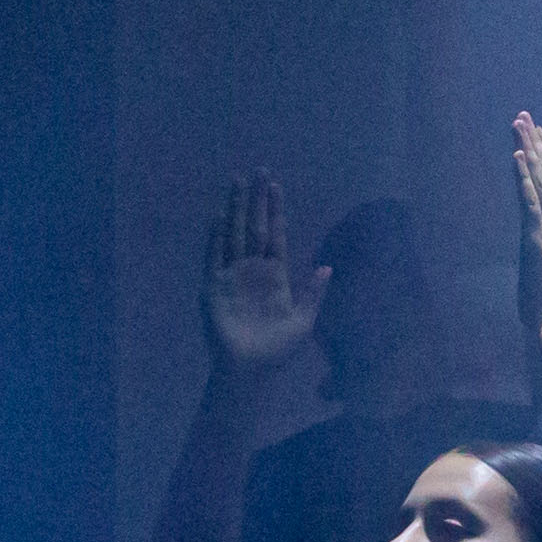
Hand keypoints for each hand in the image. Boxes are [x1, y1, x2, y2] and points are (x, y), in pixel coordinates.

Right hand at [203, 173, 327, 370]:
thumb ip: (313, 294)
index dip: (276, 210)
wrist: (252, 370)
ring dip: (236, 208)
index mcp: (275, 274)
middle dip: (256, 199)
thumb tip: (327, 267)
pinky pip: (215, 256)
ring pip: (235, 233)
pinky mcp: (215, 286)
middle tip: (258, 170)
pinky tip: (219, 216)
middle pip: (255, 226)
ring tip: (236, 182)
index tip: (275, 185)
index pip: (275, 234)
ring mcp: (233, 275)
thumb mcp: (304, 321)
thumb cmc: (278, 350)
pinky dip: (216, 237)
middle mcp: (253, 269)